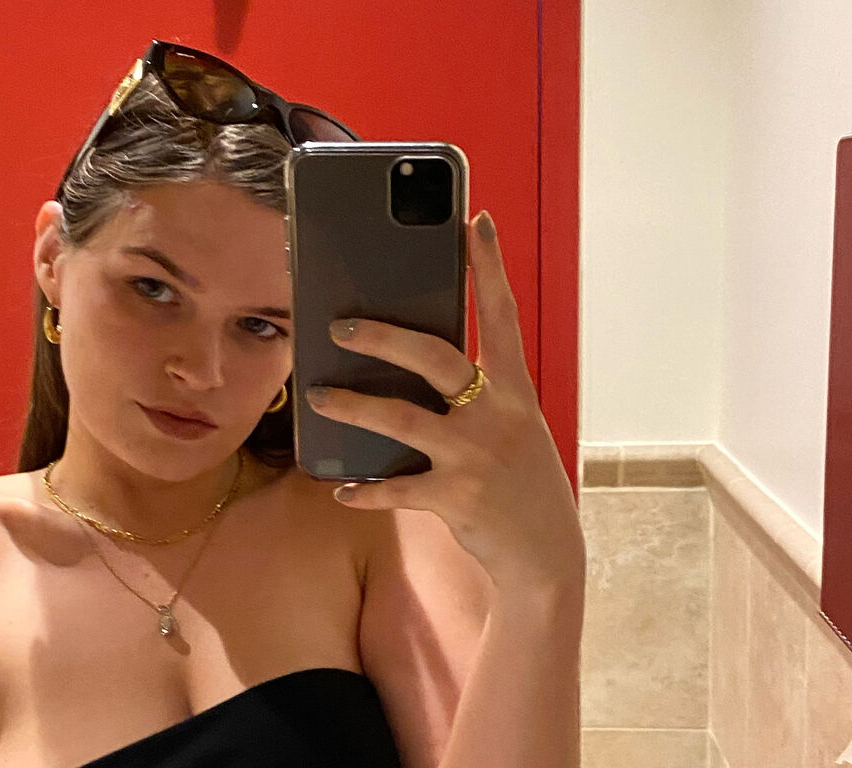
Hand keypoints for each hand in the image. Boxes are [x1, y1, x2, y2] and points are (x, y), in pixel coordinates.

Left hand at [304, 210, 584, 595]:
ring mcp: (475, 458)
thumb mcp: (512, 427)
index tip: (476, 223)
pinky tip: (341, 491)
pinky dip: (365, 491)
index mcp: (515, 391)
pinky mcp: (455, 498)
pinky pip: (396, 488)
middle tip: (340, 326)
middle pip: (435, 359)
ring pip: (401, 420)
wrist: (545, 553)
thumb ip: (475, 396)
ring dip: (354, 407)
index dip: (490, 268)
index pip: (503, 316)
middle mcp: (497, 417)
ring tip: (319, 396)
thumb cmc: (521, 479)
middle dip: (385, 336)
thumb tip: (410, 364)